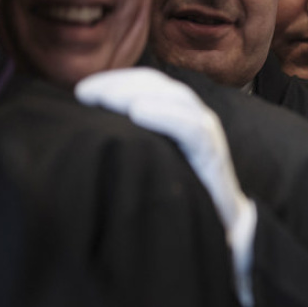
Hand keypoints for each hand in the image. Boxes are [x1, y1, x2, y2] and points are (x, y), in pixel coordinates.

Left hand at [76, 67, 255, 305]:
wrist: (224, 227)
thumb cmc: (180, 193)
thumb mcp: (151, 159)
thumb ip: (131, 141)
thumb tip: (88, 130)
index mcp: (178, 113)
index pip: (147, 83)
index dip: (116, 81)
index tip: (82, 91)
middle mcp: (194, 116)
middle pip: (156, 85)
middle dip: (119, 84)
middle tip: (85, 94)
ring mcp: (207, 134)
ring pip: (174, 98)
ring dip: (136, 94)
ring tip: (105, 99)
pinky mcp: (215, 156)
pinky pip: (192, 128)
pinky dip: (166, 116)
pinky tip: (139, 112)